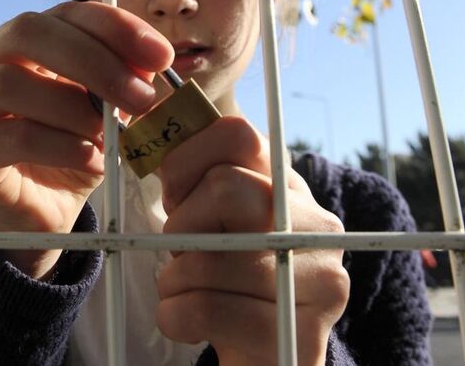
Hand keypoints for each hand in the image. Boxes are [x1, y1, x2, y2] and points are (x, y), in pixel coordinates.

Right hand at [0, 1, 172, 277]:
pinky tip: (91, 159)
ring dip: (73, 108)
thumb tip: (151, 61)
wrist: (46, 213)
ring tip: (109, 136)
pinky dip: (58, 145)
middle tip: (140, 97)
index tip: (161, 56)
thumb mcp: (109, 112)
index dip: (115, 27)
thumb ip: (124, 81)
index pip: (66, 12)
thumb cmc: (74, 150)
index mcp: (28, 42)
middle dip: (92, 60)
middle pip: (27, 31)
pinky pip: (7, 137)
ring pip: (9, 82)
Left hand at [155, 117, 348, 365]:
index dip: (186, 159)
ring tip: (186, 289)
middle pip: (225, 188)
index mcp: (290, 188)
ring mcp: (317, 281)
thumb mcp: (221, 224)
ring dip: (174, 278)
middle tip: (184, 250)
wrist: (270, 361)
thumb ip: (199, 179)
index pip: (236, 134)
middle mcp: (317, 225)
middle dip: (182, 224)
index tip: (175, 194)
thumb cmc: (230, 283)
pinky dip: (174, 315)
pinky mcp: (298, 335)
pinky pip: (204, 308)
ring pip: (208, 257)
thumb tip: (146, 122)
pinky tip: (188, 322)